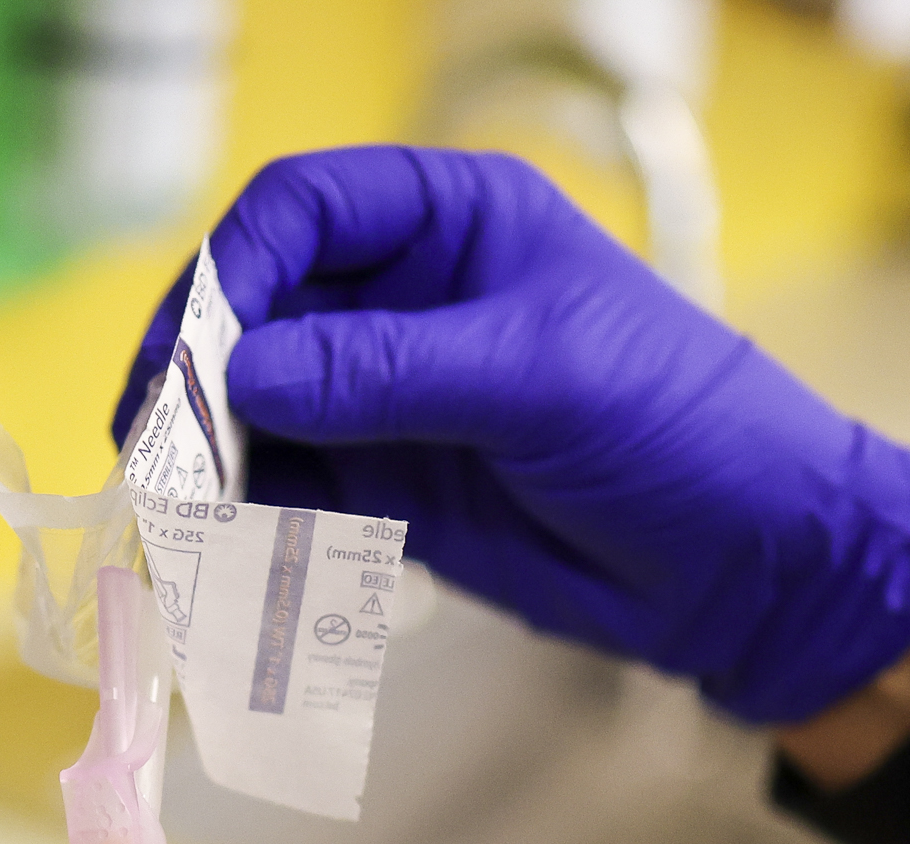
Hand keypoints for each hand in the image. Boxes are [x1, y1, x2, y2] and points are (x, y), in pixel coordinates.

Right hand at [113, 145, 909, 726]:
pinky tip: (237, 563)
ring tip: (187, 526)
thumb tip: (242, 373)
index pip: (301, 209)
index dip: (233, 271)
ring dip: (213, 465)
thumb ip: (387, 374)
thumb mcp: (539, 382)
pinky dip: (254, 528)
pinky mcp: (390, 487)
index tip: (195, 358)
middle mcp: (406, 296)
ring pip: (256, 410)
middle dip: (199, 377)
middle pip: (255, 311)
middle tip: (155, 452)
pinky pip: (290, 493)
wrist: (754, 568)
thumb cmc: (683, 430)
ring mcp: (390, 395)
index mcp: (453, 220)